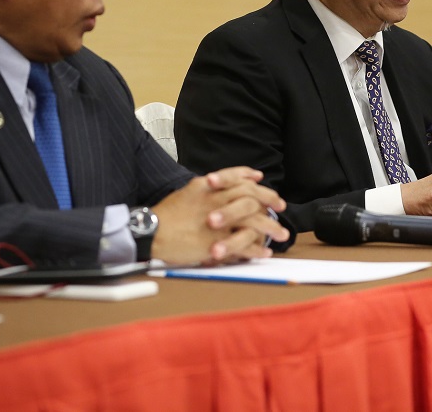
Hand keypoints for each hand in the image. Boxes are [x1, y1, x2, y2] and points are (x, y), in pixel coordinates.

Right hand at [151, 166, 288, 265]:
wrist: (150, 233)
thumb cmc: (166, 215)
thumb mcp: (187, 192)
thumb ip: (206, 188)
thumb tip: (218, 183)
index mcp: (208, 187)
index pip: (237, 178)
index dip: (252, 179)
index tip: (262, 181)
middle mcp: (216, 201)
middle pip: (251, 198)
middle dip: (270, 201)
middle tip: (281, 206)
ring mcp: (218, 222)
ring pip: (253, 222)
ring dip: (271, 227)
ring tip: (282, 234)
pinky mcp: (216, 242)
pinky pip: (244, 245)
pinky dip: (257, 249)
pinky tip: (265, 253)